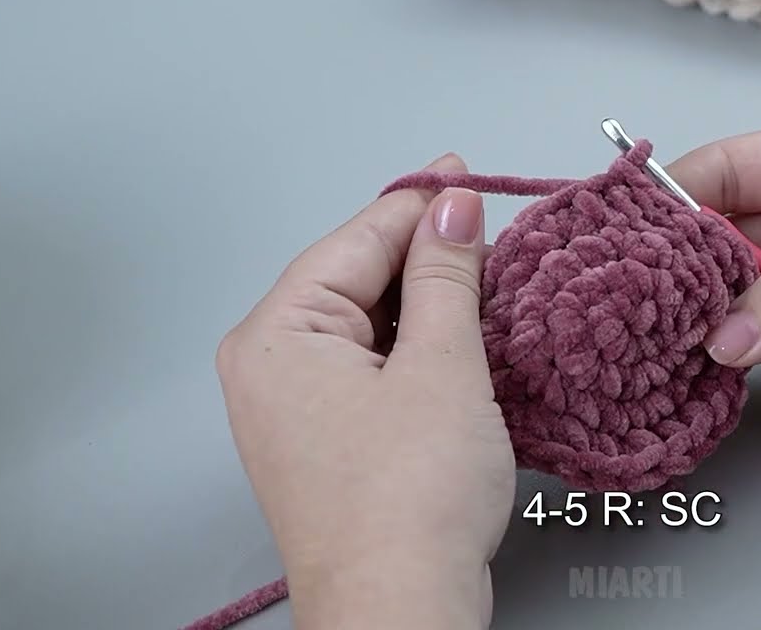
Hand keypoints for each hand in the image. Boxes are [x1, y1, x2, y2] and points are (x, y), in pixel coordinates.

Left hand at [215, 154, 514, 629]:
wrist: (401, 611)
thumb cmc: (411, 503)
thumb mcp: (444, 366)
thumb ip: (447, 275)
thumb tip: (452, 209)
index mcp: (277, 335)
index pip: (356, 239)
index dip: (419, 202)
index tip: (467, 175)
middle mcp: (271, 365)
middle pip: (357, 278)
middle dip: (425, 253)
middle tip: (490, 230)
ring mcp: (295, 407)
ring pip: (369, 323)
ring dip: (429, 302)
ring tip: (489, 282)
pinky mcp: (327, 440)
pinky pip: (372, 366)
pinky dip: (419, 346)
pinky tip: (464, 339)